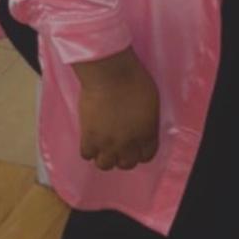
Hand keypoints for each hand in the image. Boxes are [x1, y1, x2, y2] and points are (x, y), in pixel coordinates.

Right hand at [72, 46, 160, 170]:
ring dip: (105, 157)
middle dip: (124, 157)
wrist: (111, 73)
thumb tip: (142, 127)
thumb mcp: (152, 102)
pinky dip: (88, 149)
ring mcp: (108, 143)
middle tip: (118, 147)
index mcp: (147, 134)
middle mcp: (128, 144)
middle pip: (126, 164)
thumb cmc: (134, 80)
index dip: (140, 152)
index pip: (147, 156)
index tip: (136, 147)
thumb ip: (148, 121)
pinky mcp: (89, 137)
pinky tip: (90, 139)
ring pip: (105, 164)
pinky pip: (86, 155)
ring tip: (103, 146)